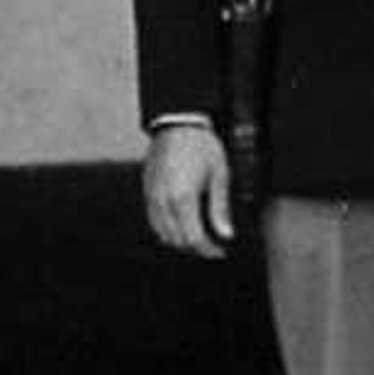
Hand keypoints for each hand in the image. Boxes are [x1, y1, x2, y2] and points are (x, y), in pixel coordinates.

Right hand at [143, 121, 231, 256]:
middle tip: (213, 247)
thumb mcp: (220, 175)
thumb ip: (220, 208)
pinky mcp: (147, 191)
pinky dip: (168, 230)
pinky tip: (181, 225)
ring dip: (181, 241)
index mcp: (183, 198)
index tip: (221, 252)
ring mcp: (152, 196)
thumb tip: (226, 235)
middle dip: (196, 249)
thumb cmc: (201, 145)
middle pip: (177, 241)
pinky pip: (154, 221)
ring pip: (163, 234)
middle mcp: (163, 201)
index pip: (194, 239)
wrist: (178, 122)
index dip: (209, 251)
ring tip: (198, 237)